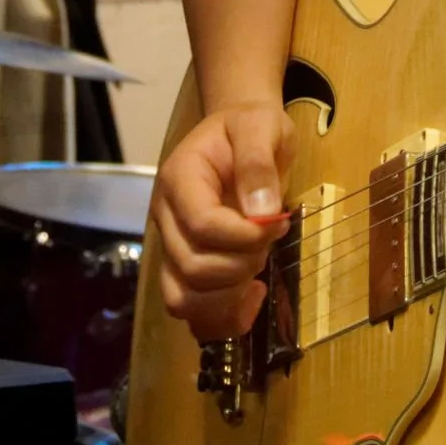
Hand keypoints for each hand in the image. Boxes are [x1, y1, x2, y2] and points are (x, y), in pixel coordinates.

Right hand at [151, 101, 295, 340]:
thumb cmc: (249, 128)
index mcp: (179, 179)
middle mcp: (166, 218)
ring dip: (231, 295)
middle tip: (271, 238)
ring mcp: (172, 246)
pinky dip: (224, 317)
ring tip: (258, 267)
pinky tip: (252, 296)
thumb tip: (262, 211)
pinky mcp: (184, 267)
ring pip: (184, 299)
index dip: (243, 236)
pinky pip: (191, 311)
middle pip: (192, 267)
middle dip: (242, 263)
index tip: (279, 222)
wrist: (238, 133)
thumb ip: (259, 163)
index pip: (201, 224)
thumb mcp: (261, 127)